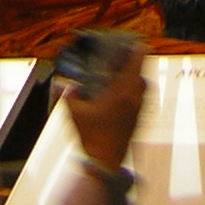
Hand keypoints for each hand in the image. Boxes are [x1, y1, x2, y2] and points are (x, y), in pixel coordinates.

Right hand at [65, 47, 145, 169]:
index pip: (137, 57)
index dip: (132, 45)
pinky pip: (142, 94)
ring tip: (118, 72)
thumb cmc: (92, 138)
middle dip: (131, 58)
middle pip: (143, 66)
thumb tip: (60, 83)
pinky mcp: (140, 117)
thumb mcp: (74, 113)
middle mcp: (136, 96)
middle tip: (118, 56)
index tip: (123, 41)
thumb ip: (66, 95)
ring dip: (134, 73)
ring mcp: (140, 107)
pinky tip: (118, 92)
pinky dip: (133, 87)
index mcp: (123, 90)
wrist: (105, 162)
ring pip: (144, 80)